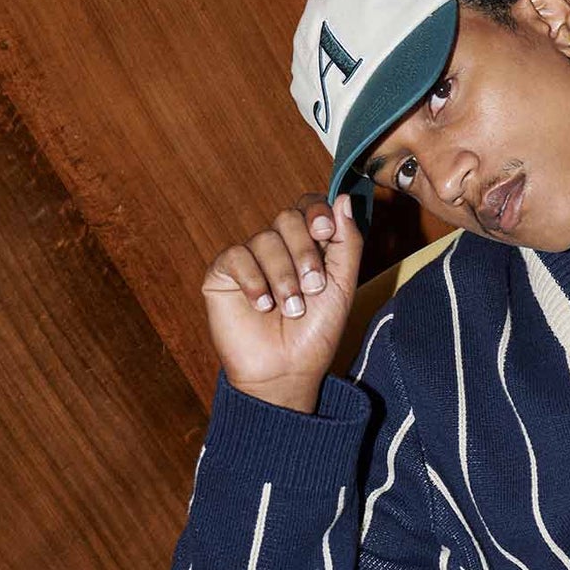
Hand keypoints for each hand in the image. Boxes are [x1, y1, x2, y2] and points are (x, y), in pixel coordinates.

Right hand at [201, 191, 363, 406]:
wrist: (287, 370)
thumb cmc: (315, 333)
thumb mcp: (343, 287)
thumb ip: (346, 243)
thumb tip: (342, 198)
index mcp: (308, 246)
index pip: (308, 206)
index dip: (316, 211)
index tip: (326, 231)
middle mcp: (278, 247)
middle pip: (288, 218)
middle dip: (305, 253)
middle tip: (313, 288)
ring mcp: (249, 258)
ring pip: (264, 239)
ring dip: (283, 278)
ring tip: (291, 309)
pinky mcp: (222, 273)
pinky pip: (236, 256)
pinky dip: (254, 281)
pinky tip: (262, 306)